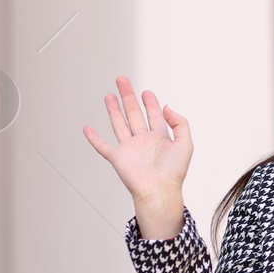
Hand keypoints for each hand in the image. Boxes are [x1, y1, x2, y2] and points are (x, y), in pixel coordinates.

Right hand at [83, 76, 191, 237]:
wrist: (158, 191)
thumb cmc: (173, 173)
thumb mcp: (185, 144)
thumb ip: (179, 123)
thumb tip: (167, 106)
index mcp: (160, 138)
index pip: (154, 115)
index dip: (150, 103)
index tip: (147, 92)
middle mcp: (143, 141)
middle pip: (133, 114)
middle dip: (128, 97)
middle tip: (122, 80)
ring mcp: (129, 149)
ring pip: (119, 124)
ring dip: (113, 109)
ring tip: (110, 94)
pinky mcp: (117, 158)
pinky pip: (103, 146)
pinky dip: (93, 138)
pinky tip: (88, 128)